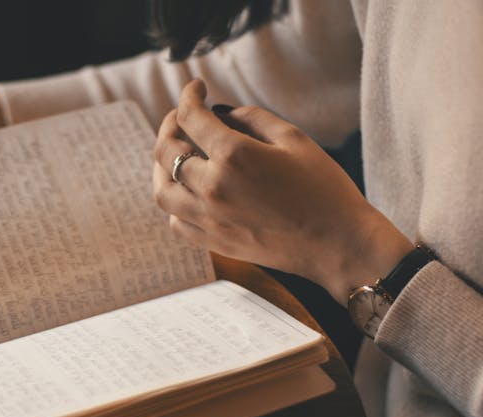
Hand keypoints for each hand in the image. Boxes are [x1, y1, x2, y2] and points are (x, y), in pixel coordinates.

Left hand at [153, 80, 412, 303]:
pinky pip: (176, 221)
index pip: (192, 116)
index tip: (197, 88)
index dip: (189, 95)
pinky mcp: (214, 242)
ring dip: (161, 166)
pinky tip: (188, 192)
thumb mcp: (292, 138)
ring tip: (175, 154)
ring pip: (162, 190)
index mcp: (233, 156)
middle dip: (170, 125)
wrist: (338, 244)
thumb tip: (218, 112)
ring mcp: (209, 219)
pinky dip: (174, 203)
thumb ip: (250, 118)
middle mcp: (212, 188)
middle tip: (181, 117)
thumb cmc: (323, 187)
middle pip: (167, 150)